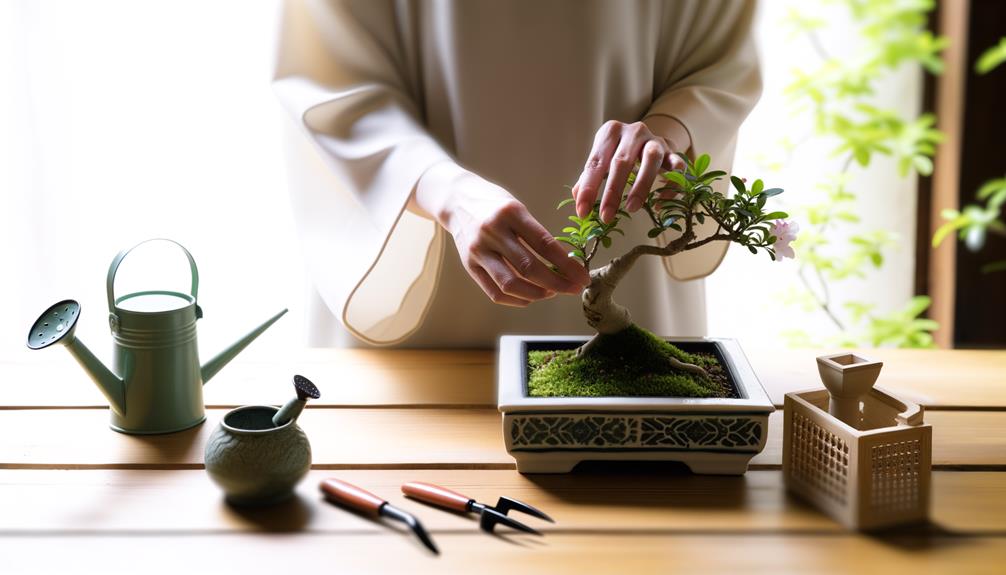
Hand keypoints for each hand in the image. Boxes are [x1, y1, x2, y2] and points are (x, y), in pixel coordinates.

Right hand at [414, 163, 590, 306]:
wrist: (455, 199)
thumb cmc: (494, 204)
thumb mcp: (517, 208)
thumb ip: (536, 234)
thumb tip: (564, 264)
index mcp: (511, 213)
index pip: (545, 245)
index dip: (567, 265)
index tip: (583, 277)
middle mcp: (493, 232)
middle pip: (529, 267)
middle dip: (557, 283)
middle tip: (574, 289)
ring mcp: (478, 250)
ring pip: (511, 284)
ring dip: (537, 294)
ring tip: (552, 293)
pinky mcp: (469, 265)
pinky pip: (494, 292)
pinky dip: (516, 299)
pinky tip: (531, 297)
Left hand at [572, 119, 688, 222]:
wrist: (649, 139)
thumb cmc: (619, 153)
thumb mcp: (602, 160)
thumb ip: (589, 178)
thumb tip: (578, 200)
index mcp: (611, 131)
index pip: (596, 162)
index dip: (588, 188)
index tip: (583, 212)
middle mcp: (634, 131)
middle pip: (622, 161)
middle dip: (613, 192)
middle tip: (606, 217)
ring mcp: (655, 140)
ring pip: (651, 159)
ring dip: (641, 186)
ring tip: (631, 208)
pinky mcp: (673, 151)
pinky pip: (676, 167)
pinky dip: (670, 185)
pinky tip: (660, 202)